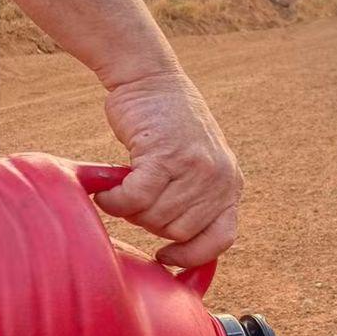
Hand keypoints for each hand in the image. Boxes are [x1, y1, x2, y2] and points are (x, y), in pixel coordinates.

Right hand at [94, 72, 242, 266]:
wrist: (151, 78)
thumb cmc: (166, 125)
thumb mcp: (198, 163)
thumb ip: (196, 198)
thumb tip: (178, 246)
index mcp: (230, 185)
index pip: (221, 239)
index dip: (192, 256)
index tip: (165, 257)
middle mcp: (218, 178)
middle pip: (178, 232)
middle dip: (150, 224)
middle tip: (135, 201)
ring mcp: (194, 167)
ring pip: (155, 218)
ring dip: (130, 210)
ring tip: (122, 190)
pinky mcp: (164, 156)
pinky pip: (135, 198)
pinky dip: (116, 201)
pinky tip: (106, 192)